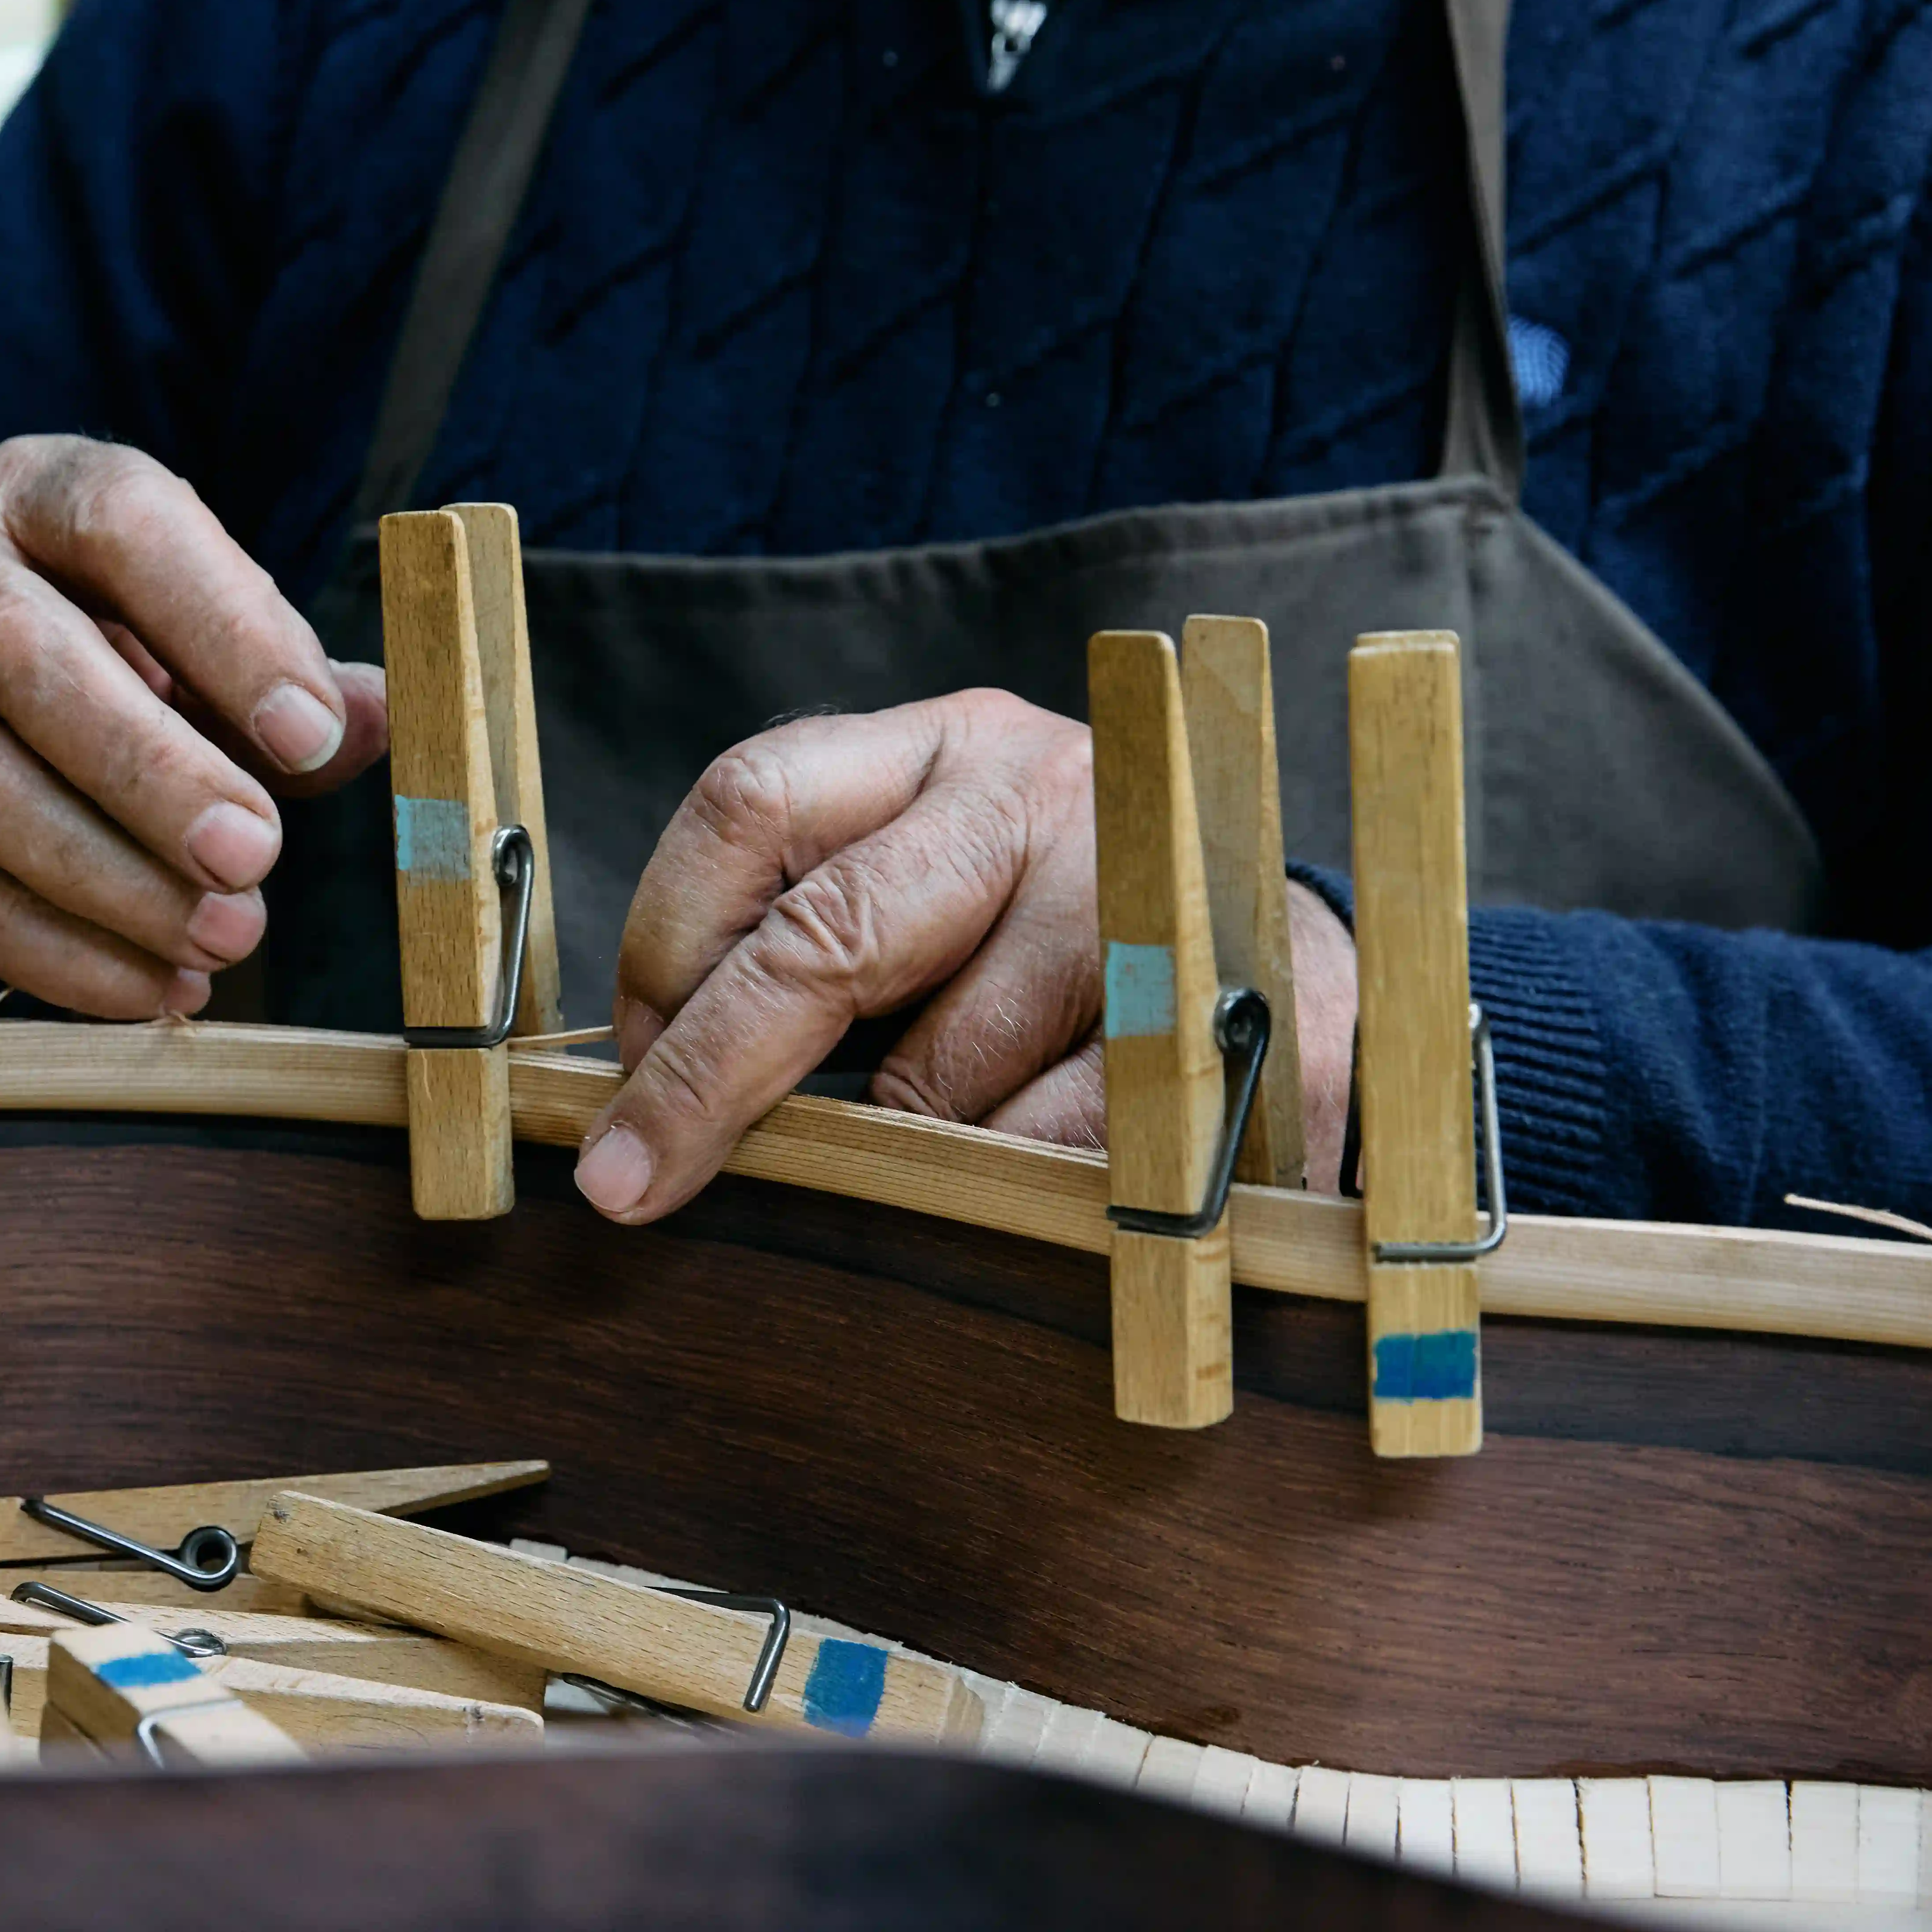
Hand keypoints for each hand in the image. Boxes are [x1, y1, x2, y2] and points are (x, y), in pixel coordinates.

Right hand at [0, 435, 388, 1017]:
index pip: (122, 525)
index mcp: (37, 498)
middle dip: (147, 765)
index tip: (309, 733)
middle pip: (19, 654)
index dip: (221, 625)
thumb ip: (283, 670)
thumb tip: (372, 720)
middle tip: (254, 852)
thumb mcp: (193, 628)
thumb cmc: (103, 653)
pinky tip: (158, 986)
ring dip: (111, 877)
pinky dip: (67, 955)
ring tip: (223, 934)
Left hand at [573, 690, 1357, 1222]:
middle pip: (827, 934)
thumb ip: (805, 946)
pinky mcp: (1225, 1007)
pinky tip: (1020, 1184)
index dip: (665, 943)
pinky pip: (1051, 1140)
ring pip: (941, 1066)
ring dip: (892, 1144)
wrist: (1302, 964)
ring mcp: (1143, 890)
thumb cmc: (1061, 941)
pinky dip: (1003, 1184)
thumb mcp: (927, 895)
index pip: (750, 802)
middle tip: (632, 1178)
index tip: (629, 1057)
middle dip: (712, 1075)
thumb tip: (650, 1091)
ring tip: (915, 1157)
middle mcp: (1038, 790)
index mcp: (940, 747)